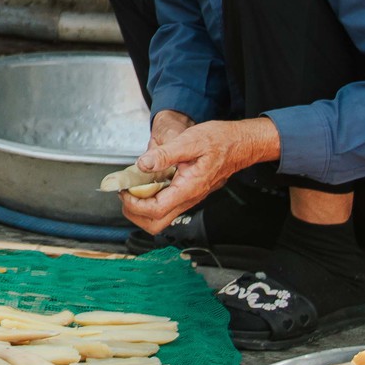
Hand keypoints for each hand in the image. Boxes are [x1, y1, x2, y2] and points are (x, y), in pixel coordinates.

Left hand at [120, 117, 279, 236]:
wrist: (239, 144)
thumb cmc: (220, 141)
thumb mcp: (190, 140)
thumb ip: (165, 154)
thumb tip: (143, 164)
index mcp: (188, 188)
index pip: (155, 210)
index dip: (134, 204)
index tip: (124, 189)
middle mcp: (188, 198)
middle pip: (156, 223)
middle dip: (135, 213)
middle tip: (125, 194)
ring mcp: (188, 197)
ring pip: (161, 217)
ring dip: (141, 208)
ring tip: (133, 188)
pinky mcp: (188, 192)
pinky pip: (166, 205)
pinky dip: (151, 198)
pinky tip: (146, 182)